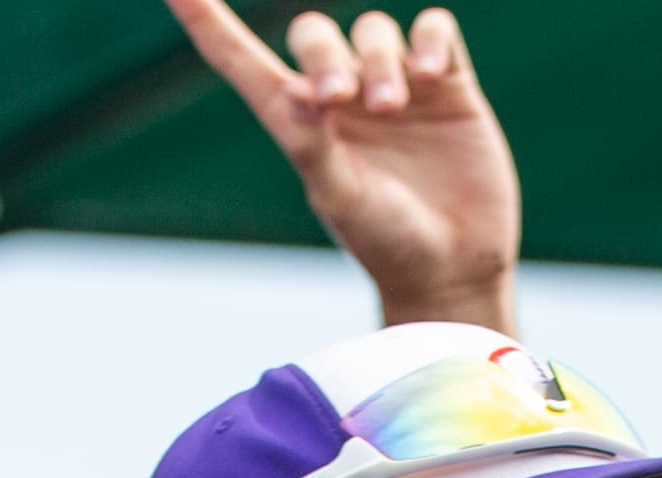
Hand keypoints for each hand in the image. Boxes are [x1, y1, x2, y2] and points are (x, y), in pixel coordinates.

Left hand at [166, 1, 520, 329]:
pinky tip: (428, 74)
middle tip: (338, 97)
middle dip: (322, 54)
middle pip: (314, 35)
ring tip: (391, 106)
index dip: (207, 22)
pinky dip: (428, 41)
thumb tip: (294, 96)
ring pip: (374, 31)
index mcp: (300, 124)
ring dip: (378, 61)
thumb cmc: (387, 243)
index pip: (242, 61)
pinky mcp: (446, 86)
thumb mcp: (341, 200)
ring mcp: (394, 86)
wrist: (454, 269)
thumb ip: (312, 147)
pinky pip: (433, 30)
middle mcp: (342, 98)